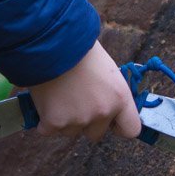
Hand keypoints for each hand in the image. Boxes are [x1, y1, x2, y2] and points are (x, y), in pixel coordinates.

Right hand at [27, 41, 142, 141]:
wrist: (51, 41)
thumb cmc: (80, 48)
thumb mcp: (107, 70)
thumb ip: (109, 94)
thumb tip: (104, 106)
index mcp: (120, 98)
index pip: (130, 130)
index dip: (118, 127)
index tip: (109, 121)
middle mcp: (102, 112)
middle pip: (96, 134)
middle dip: (86, 122)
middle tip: (74, 101)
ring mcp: (78, 119)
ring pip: (70, 132)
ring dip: (64, 120)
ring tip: (58, 95)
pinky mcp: (54, 122)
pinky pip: (48, 130)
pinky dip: (44, 120)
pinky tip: (44, 101)